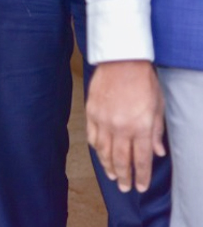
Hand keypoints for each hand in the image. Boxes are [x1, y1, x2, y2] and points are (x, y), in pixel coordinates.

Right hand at [86, 60, 166, 192]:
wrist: (121, 61)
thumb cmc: (143, 82)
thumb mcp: (158, 107)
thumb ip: (156, 132)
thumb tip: (157, 152)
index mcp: (141, 127)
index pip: (142, 159)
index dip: (141, 176)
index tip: (140, 186)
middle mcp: (121, 127)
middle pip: (121, 160)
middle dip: (124, 177)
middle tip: (125, 187)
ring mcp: (104, 120)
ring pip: (104, 151)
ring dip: (108, 166)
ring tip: (112, 176)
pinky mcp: (91, 112)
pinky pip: (93, 136)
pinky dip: (96, 148)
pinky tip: (100, 154)